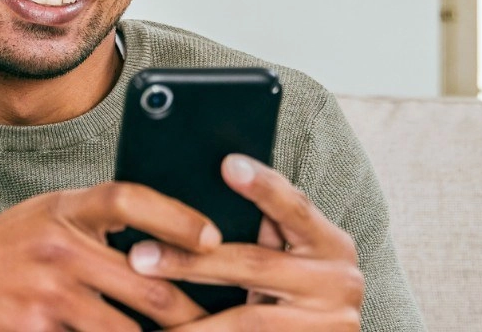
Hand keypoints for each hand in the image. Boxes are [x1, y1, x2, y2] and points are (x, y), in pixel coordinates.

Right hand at [0, 182, 221, 330]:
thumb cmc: (8, 248)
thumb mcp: (49, 215)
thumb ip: (100, 220)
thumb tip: (171, 235)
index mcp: (65, 208)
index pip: (130, 199)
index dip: (177, 217)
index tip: (214, 238)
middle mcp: (57, 247)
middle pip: (144, 278)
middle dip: (191, 308)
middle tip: (229, 320)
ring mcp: (44, 294)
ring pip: (125, 328)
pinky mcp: (32, 331)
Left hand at [127, 155, 362, 330]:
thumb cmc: (301, 303)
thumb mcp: (295, 264)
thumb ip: (267, 239)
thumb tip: (200, 200)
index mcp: (332, 246)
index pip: (296, 207)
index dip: (263, 186)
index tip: (227, 164)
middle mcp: (340, 282)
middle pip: (255, 264)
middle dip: (192, 261)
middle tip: (142, 257)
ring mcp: (330, 323)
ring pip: (246, 320)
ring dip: (190, 321)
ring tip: (147, 314)